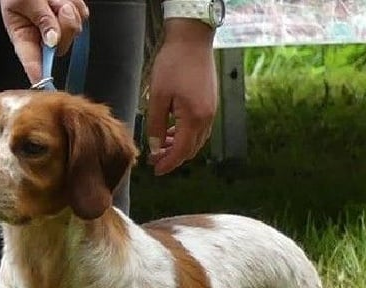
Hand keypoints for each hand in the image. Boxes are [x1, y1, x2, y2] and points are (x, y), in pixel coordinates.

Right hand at [0, 0, 89, 84]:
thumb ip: (41, 18)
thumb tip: (52, 39)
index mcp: (24, 37)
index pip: (32, 63)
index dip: (40, 76)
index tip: (44, 87)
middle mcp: (42, 38)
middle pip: (62, 47)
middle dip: (62, 25)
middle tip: (53, 5)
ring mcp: (59, 28)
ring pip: (74, 30)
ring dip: (67, 8)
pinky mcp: (71, 19)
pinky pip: (82, 16)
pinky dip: (75, 2)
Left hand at [146, 19, 217, 175]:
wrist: (192, 38)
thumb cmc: (173, 63)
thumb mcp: (157, 97)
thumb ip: (155, 126)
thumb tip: (155, 148)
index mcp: (194, 118)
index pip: (181, 152)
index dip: (168, 164)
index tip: (156, 171)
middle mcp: (207, 118)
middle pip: (191, 149)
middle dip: (173, 157)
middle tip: (155, 160)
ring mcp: (211, 111)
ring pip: (196, 140)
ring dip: (179, 147)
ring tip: (161, 146)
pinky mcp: (210, 103)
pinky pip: (199, 128)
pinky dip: (186, 135)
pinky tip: (172, 131)